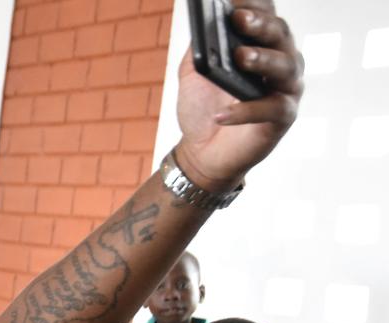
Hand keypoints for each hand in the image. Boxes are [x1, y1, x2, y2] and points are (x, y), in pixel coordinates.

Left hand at [174, 0, 302, 190]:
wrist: (202, 151)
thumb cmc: (203, 106)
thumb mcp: (194, 72)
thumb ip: (199, 47)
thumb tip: (202, 21)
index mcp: (262, 44)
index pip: (266, 14)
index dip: (255, 2)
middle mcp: (281, 60)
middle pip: (279, 35)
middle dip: (260, 24)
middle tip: (239, 19)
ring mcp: (286, 89)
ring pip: (285, 67)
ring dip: (262, 59)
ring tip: (240, 57)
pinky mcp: (282, 118)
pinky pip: (271, 110)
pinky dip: (245, 110)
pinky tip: (222, 113)